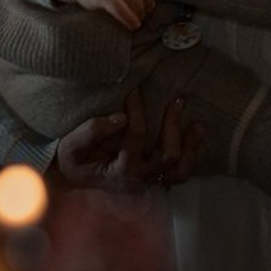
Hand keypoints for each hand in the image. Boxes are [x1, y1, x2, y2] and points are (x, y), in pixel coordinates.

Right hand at [56, 87, 204, 192]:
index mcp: (119, 173)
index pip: (136, 138)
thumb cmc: (75, 159)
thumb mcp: (72, 145)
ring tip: (198, 124)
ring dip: (191, 146)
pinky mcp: (156, 177)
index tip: (135, 90)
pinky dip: (191, 154)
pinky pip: (181, 172)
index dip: (137, 111)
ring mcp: (150, 181)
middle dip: (173, 127)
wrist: (76, 178)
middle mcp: (139, 180)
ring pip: (180, 171)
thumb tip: (121, 118)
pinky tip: (196, 134)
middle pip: (167, 156)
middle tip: (176, 101)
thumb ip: (92, 131)